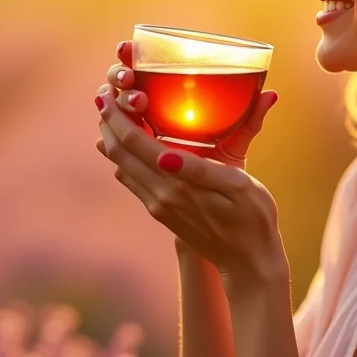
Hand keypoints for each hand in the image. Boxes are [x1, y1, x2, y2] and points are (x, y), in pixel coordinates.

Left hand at [94, 44, 284, 281]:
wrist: (248, 262)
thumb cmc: (253, 219)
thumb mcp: (238, 186)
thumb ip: (200, 169)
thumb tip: (165, 154)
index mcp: (178, 184)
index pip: (135, 144)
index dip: (117, 117)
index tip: (107, 94)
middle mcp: (161, 196)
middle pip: (120, 154)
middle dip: (109, 123)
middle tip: (103, 96)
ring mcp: (158, 206)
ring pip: (122, 167)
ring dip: (112, 140)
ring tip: (109, 114)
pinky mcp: (161, 212)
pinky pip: (132, 181)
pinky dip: (123, 158)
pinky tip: (124, 146)